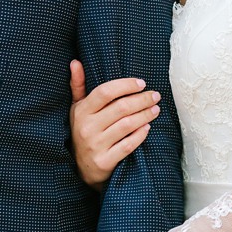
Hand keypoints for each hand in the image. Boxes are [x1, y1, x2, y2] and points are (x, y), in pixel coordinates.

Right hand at [69, 60, 160, 187]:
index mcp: (81, 111)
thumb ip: (78, 86)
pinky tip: (147, 127)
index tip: (141, 83)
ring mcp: (96, 146)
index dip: (125, 85)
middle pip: (120, 108)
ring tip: (155, 109)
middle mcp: (87, 127)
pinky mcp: (104, 162)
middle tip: (155, 96)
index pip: (105, 92)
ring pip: (127, 125)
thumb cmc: (82, 132)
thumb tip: (75, 62)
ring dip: (145, 115)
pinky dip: (140, 135)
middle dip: (142, 100)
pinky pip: (127, 145)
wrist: (81, 169)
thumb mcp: (77, 109)